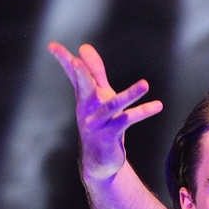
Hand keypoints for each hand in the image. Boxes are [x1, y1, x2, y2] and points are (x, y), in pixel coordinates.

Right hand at [48, 42, 162, 181]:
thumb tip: (84, 47)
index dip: (63, 60)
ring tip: (145, 84)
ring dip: (130, 94)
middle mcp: (87, 109)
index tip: (52, 45)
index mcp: (84, 97)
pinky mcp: (108, 136)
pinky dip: (142, 113)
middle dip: (82, 75)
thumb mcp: (98, 96)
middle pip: (84, 88)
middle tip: (78, 61)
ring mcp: (97, 124)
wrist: (100, 162)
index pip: (72, 75)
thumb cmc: (100, 124)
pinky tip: (157, 106)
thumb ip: (94, 72)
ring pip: (112, 106)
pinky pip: (127, 121)